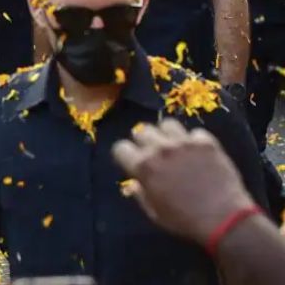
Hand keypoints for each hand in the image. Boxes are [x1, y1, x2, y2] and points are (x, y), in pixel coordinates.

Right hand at [112, 119, 257, 244]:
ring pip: (167, 124)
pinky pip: (195, 133)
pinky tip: (198, 153)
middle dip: (144, 142)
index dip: (125, 156)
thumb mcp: (154, 213)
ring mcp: (184, 143)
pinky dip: (194, 141)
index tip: (131, 163)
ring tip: (174, 146)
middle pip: (142, 131)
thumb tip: (135, 182)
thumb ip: (140, 194)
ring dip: (167, 135)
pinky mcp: (207, 143)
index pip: (120, 147)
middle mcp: (160, 149)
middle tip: (154, 154)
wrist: (225, 220)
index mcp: (143, 166)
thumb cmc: (185, 221)